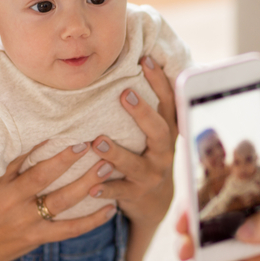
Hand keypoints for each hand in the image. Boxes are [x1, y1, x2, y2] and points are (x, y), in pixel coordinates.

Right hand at [0, 143, 120, 260]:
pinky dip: (91, 220)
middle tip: (95, 145)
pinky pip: (69, 229)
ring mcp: (26, 221)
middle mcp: (12, 200)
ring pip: (62, 201)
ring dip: (87, 185)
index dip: (44, 146)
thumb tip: (31, 138)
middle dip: (70, 160)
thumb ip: (4, 165)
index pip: (21, 158)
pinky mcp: (36, 238)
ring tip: (108, 169)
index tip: (67, 133)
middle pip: (45, 177)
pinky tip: (110, 209)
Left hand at [89, 57, 176, 260]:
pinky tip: (91, 186)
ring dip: (117, 153)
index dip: (160, 81)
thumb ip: (145, 107)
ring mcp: (151, 175)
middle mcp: (163, 152)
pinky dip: (106, 189)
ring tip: (97, 142)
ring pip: (136, 164)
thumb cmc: (146, 155)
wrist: (154, 202)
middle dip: (143, 113)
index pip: (168, 102)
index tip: (145, 60)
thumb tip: (133, 59)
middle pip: (159, 131)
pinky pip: (121, 192)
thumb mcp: (153, 133)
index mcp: (166, 132)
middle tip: (125, 94)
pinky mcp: (137, 195)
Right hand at [178, 164, 259, 260]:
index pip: (243, 171)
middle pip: (215, 202)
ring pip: (207, 235)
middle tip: (181, 223)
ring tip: (187, 254)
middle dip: (192, 210)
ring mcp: (245, 242)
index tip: (194, 175)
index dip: (217, 169)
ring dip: (192, 243)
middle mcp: (258, 213)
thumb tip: (241, 229)